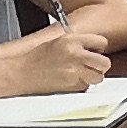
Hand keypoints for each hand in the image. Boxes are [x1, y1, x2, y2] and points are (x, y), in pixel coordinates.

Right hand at [0, 22, 114, 93]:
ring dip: (92, 77)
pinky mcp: (71, 85)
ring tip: (80, 74)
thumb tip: (92, 47)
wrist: (21, 72)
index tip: (94, 51)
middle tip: (91, 66)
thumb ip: (77, 43)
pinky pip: (86, 86)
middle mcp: (76, 55)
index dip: (98, 49)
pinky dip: (81, 85)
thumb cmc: (35, 58)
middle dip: (100, 66)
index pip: (102, 42)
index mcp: (72, 40)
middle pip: (105, 62)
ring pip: (98, 77)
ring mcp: (75, 71)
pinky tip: (70, 80)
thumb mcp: (57, 41)